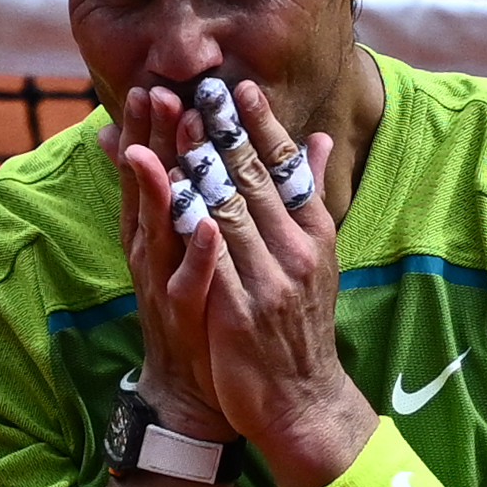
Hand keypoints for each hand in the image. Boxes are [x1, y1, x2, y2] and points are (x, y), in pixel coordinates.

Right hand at [96, 86, 233, 439]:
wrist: (199, 389)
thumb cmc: (201, 310)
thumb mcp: (192, 249)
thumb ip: (187, 202)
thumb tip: (168, 159)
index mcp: (160, 233)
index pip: (153, 171)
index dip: (151, 131)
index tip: (155, 86)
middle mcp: (154, 254)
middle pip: (148, 190)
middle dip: (150, 143)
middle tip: (154, 95)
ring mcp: (166, 284)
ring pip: (160, 229)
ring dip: (162, 187)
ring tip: (164, 147)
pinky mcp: (185, 317)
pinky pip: (191, 281)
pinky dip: (199, 254)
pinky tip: (208, 227)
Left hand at [176, 82, 377, 486]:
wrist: (299, 399)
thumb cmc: (300, 322)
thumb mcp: (317, 256)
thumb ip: (311, 197)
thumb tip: (320, 141)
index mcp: (313, 234)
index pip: (287, 168)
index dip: (261, 126)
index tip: (237, 87)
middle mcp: (296, 252)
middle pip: (256, 180)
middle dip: (224, 131)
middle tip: (199, 88)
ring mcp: (268, 281)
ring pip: (230, 209)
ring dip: (200, 163)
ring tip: (176, 123)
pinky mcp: (239, 311)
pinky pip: (208, 258)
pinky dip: (187, 222)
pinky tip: (165, 194)